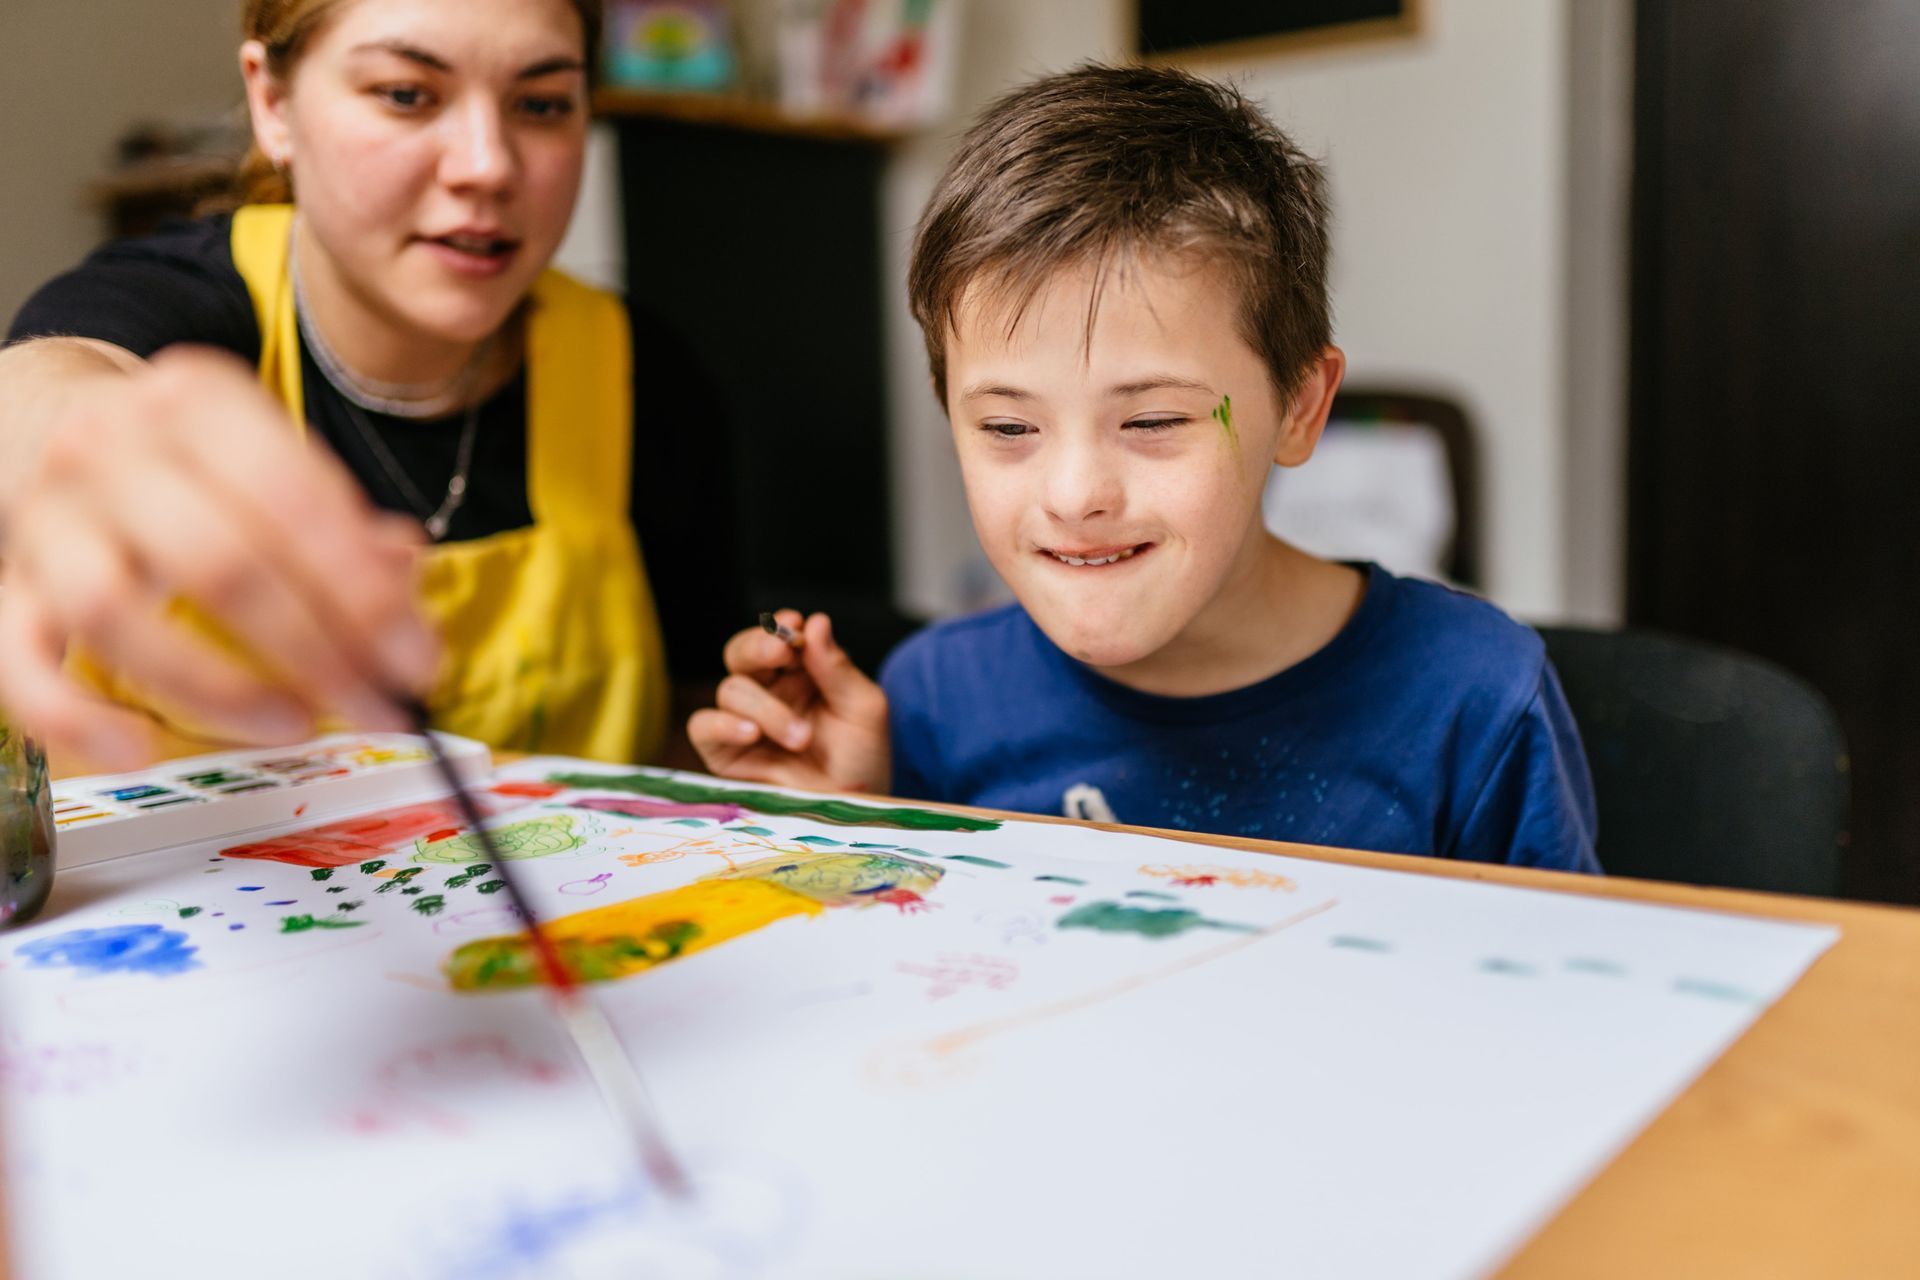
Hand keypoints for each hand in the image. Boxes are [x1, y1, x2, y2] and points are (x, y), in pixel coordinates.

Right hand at [0, 346, 439, 768]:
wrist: (52, 415)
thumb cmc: (190, 455)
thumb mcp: (269, 452)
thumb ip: (340, 518)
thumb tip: (401, 573)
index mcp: (195, 400)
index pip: (292, 497)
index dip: (362, 589)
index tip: (416, 657)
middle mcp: (110, 448)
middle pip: (217, 560)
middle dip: (314, 648)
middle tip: (377, 703)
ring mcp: (48, 517)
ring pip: (113, 613)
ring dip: (216, 687)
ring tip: (294, 723)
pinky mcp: (8, 583)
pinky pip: (20, 661)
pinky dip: (75, 717)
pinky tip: (140, 748)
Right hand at [687, 609, 889, 793]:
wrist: (853, 809)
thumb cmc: (861, 759)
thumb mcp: (863, 709)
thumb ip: (837, 668)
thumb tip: (816, 622)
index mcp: (800, 672)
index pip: (777, 636)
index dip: (779, 627)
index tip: (794, 626)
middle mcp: (768, 691)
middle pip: (741, 651)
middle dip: (758, 646)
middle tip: (782, 653)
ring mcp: (743, 720)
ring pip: (731, 689)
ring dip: (767, 708)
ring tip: (801, 737)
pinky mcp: (724, 753)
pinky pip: (703, 725)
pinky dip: (722, 723)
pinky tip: (751, 733)